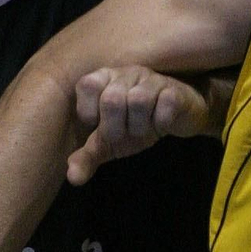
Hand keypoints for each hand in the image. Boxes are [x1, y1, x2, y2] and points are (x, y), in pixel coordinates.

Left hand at [67, 65, 208, 184]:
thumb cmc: (136, 125)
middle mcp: (126, 73)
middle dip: (115, 128)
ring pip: (139, 100)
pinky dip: (161, 122)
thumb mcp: (108, 143)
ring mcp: (152, 79)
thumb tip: (73, 178)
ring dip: (140, 126)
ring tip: (143, 129)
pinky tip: (162, 124)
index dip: (91, 113)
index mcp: (104, 79)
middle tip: (124, 134)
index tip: (101, 125)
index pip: (87, 85)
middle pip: (112, 99)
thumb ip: (87, 157)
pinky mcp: (175, 91)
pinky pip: (166, 104)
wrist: (178, 119)